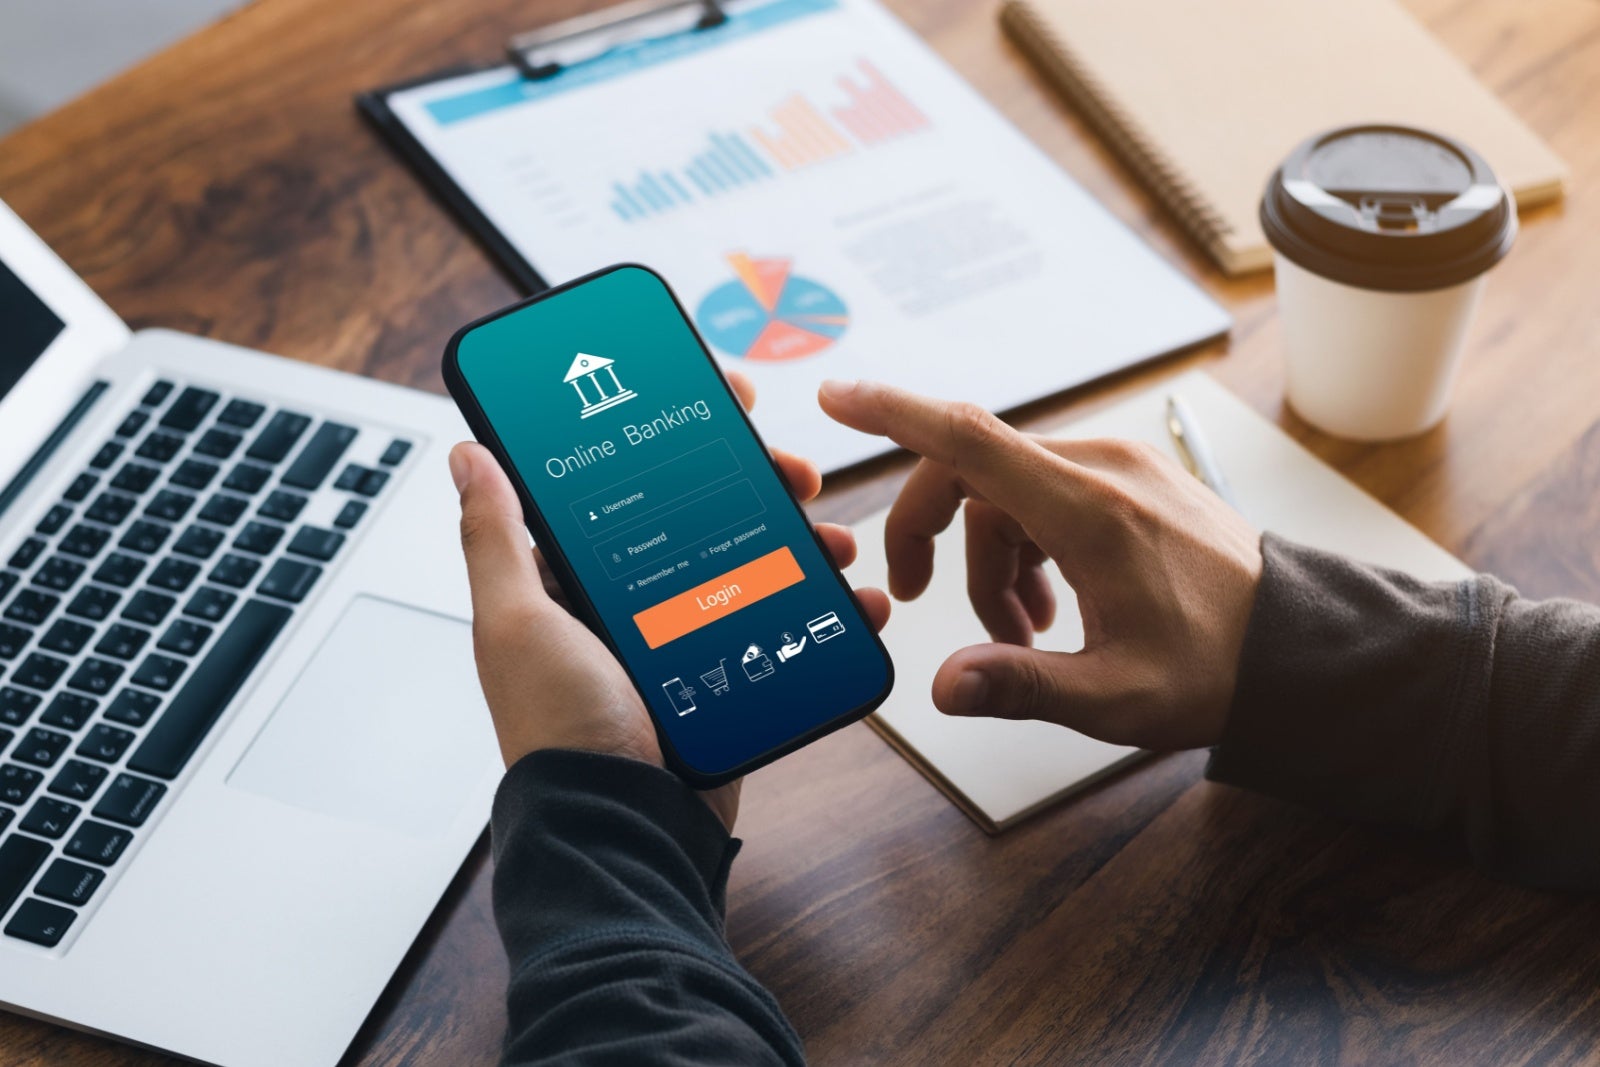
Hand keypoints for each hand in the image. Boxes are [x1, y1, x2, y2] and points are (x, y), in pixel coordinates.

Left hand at [451, 370, 890, 830]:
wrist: (625, 829)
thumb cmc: (560, 731)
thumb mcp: (516, 622)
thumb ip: (495, 538)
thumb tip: (469, 454)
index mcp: (571, 577)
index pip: (625, 482)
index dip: (673, 433)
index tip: (720, 399)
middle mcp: (626, 601)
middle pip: (703, 511)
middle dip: (756, 480)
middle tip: (792, 468)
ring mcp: (682, 637)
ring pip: (753, 560)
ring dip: (801, 539)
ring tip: (833, 541)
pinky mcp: (728, 674)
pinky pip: (784, 624)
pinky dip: (825, 610)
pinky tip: (855, 600)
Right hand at [818, 379, 1261, 749]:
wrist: (1298, 650)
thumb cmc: (1218, 669)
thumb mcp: (1116, 696)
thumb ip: (1023, 685)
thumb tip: (946, 685)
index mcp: (1090, 509)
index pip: (969, 439)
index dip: (894, 413)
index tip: (839, 398)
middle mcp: (1102, 471)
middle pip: (976, 472)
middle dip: (936, 533)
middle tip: (917, 597)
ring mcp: (1121, 470)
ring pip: (1011, 491)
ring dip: (990, 557)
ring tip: (1019, 635)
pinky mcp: (1134, 483)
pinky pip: (1050, 495)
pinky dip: (1027, 546)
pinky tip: (1047, 609)